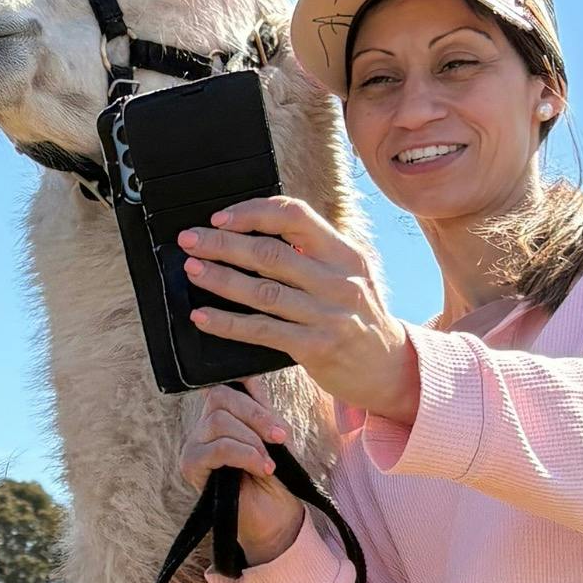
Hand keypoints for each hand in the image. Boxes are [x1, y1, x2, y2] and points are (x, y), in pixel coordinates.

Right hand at [176, 382, 306, 566]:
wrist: (274, 519)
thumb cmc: (274, 479)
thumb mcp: (273, 435)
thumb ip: (261, 408)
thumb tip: (252, 375)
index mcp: (221, 416)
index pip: (226, 384)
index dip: (250, 389)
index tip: (273, 412)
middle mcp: (203, 427)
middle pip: (220, 396)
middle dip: (256, 414)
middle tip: (280, 437)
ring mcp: (194, 446)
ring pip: (219, 420)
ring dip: (252, 439)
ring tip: (268, 462)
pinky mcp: (190, 466)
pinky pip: (218, 447)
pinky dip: (245, 455)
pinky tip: (260, 468)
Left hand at [177, 196, 418, 420]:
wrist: (392, 369)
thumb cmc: (359, 320)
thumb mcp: (350, 277)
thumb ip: (314, 255)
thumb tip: (257, 233)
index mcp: (345, 254)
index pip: (296, 216)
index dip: (254, 213)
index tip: (221, 218)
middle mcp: (339, 281)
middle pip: (271, 253)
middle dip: (224, 243)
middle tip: (191, 240)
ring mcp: (328, 315)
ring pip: (263, 291)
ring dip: (221, 279)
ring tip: (193, 270)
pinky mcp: (316, 348)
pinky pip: (262, 331)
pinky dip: (228, 323)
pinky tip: (204, 317)